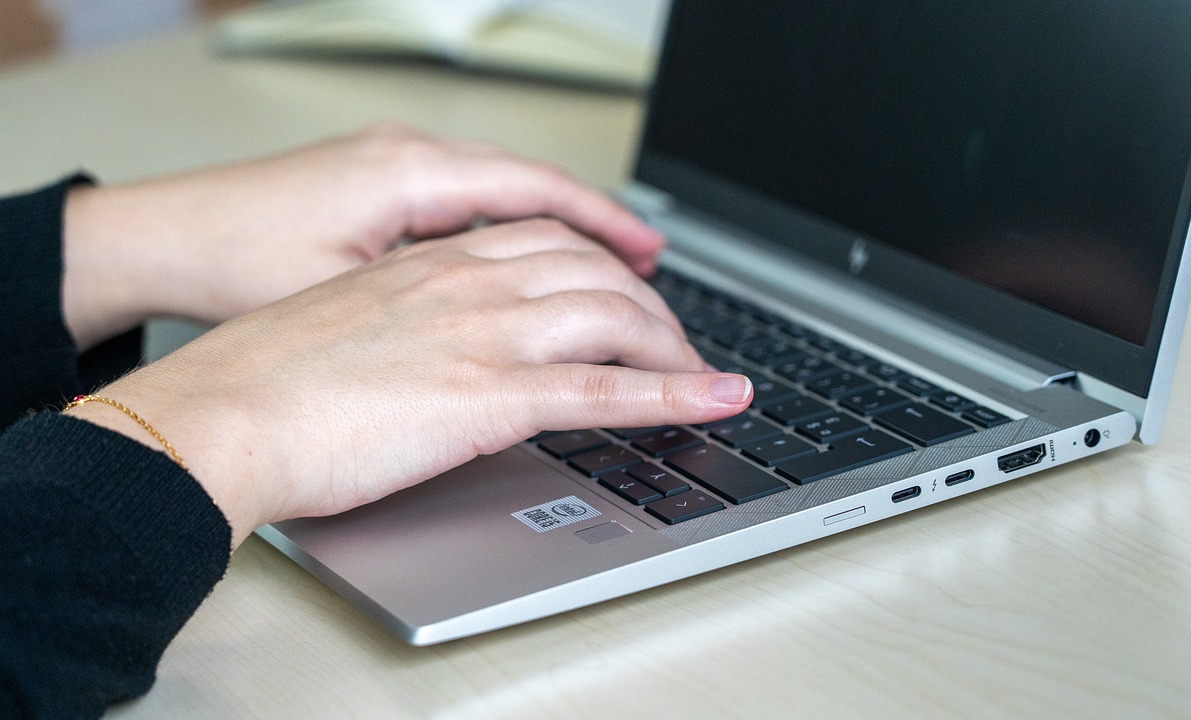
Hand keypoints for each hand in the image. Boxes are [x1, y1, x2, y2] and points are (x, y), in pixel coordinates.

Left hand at [60, 122, 663, 348]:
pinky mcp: (378, 195)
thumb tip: (524, 344)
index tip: (656, 264)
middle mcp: (409, 160)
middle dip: (603, 236)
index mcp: (410, 175)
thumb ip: (446, 313)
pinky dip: (519, 237)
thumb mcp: (352, 301)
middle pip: (538, 191)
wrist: (157, 248)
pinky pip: (473, 210)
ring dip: (567, 236)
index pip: (543, 194)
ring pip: (509, 200)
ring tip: (617, 272)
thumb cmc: (233, 268)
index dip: (610, 232)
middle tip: (655, 280)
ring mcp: (393, 172)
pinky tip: (537, 270)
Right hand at [66, 219, 751, 547]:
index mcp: (432, 263)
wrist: (220, 415)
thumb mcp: (348, 326)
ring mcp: (484, 335)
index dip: (602, 262)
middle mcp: (468, 284)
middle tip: (673, 341)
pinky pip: (607, 391)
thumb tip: (439, 354)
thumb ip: (410, 326)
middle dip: (649, 305)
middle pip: (594, 272)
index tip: (627, 287)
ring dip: (672, 347)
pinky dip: (674, 394)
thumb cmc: (262, 381)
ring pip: (614, 318)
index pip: (546, 239)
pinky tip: (715, 401)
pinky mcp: (489, 396)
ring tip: (703, 376)